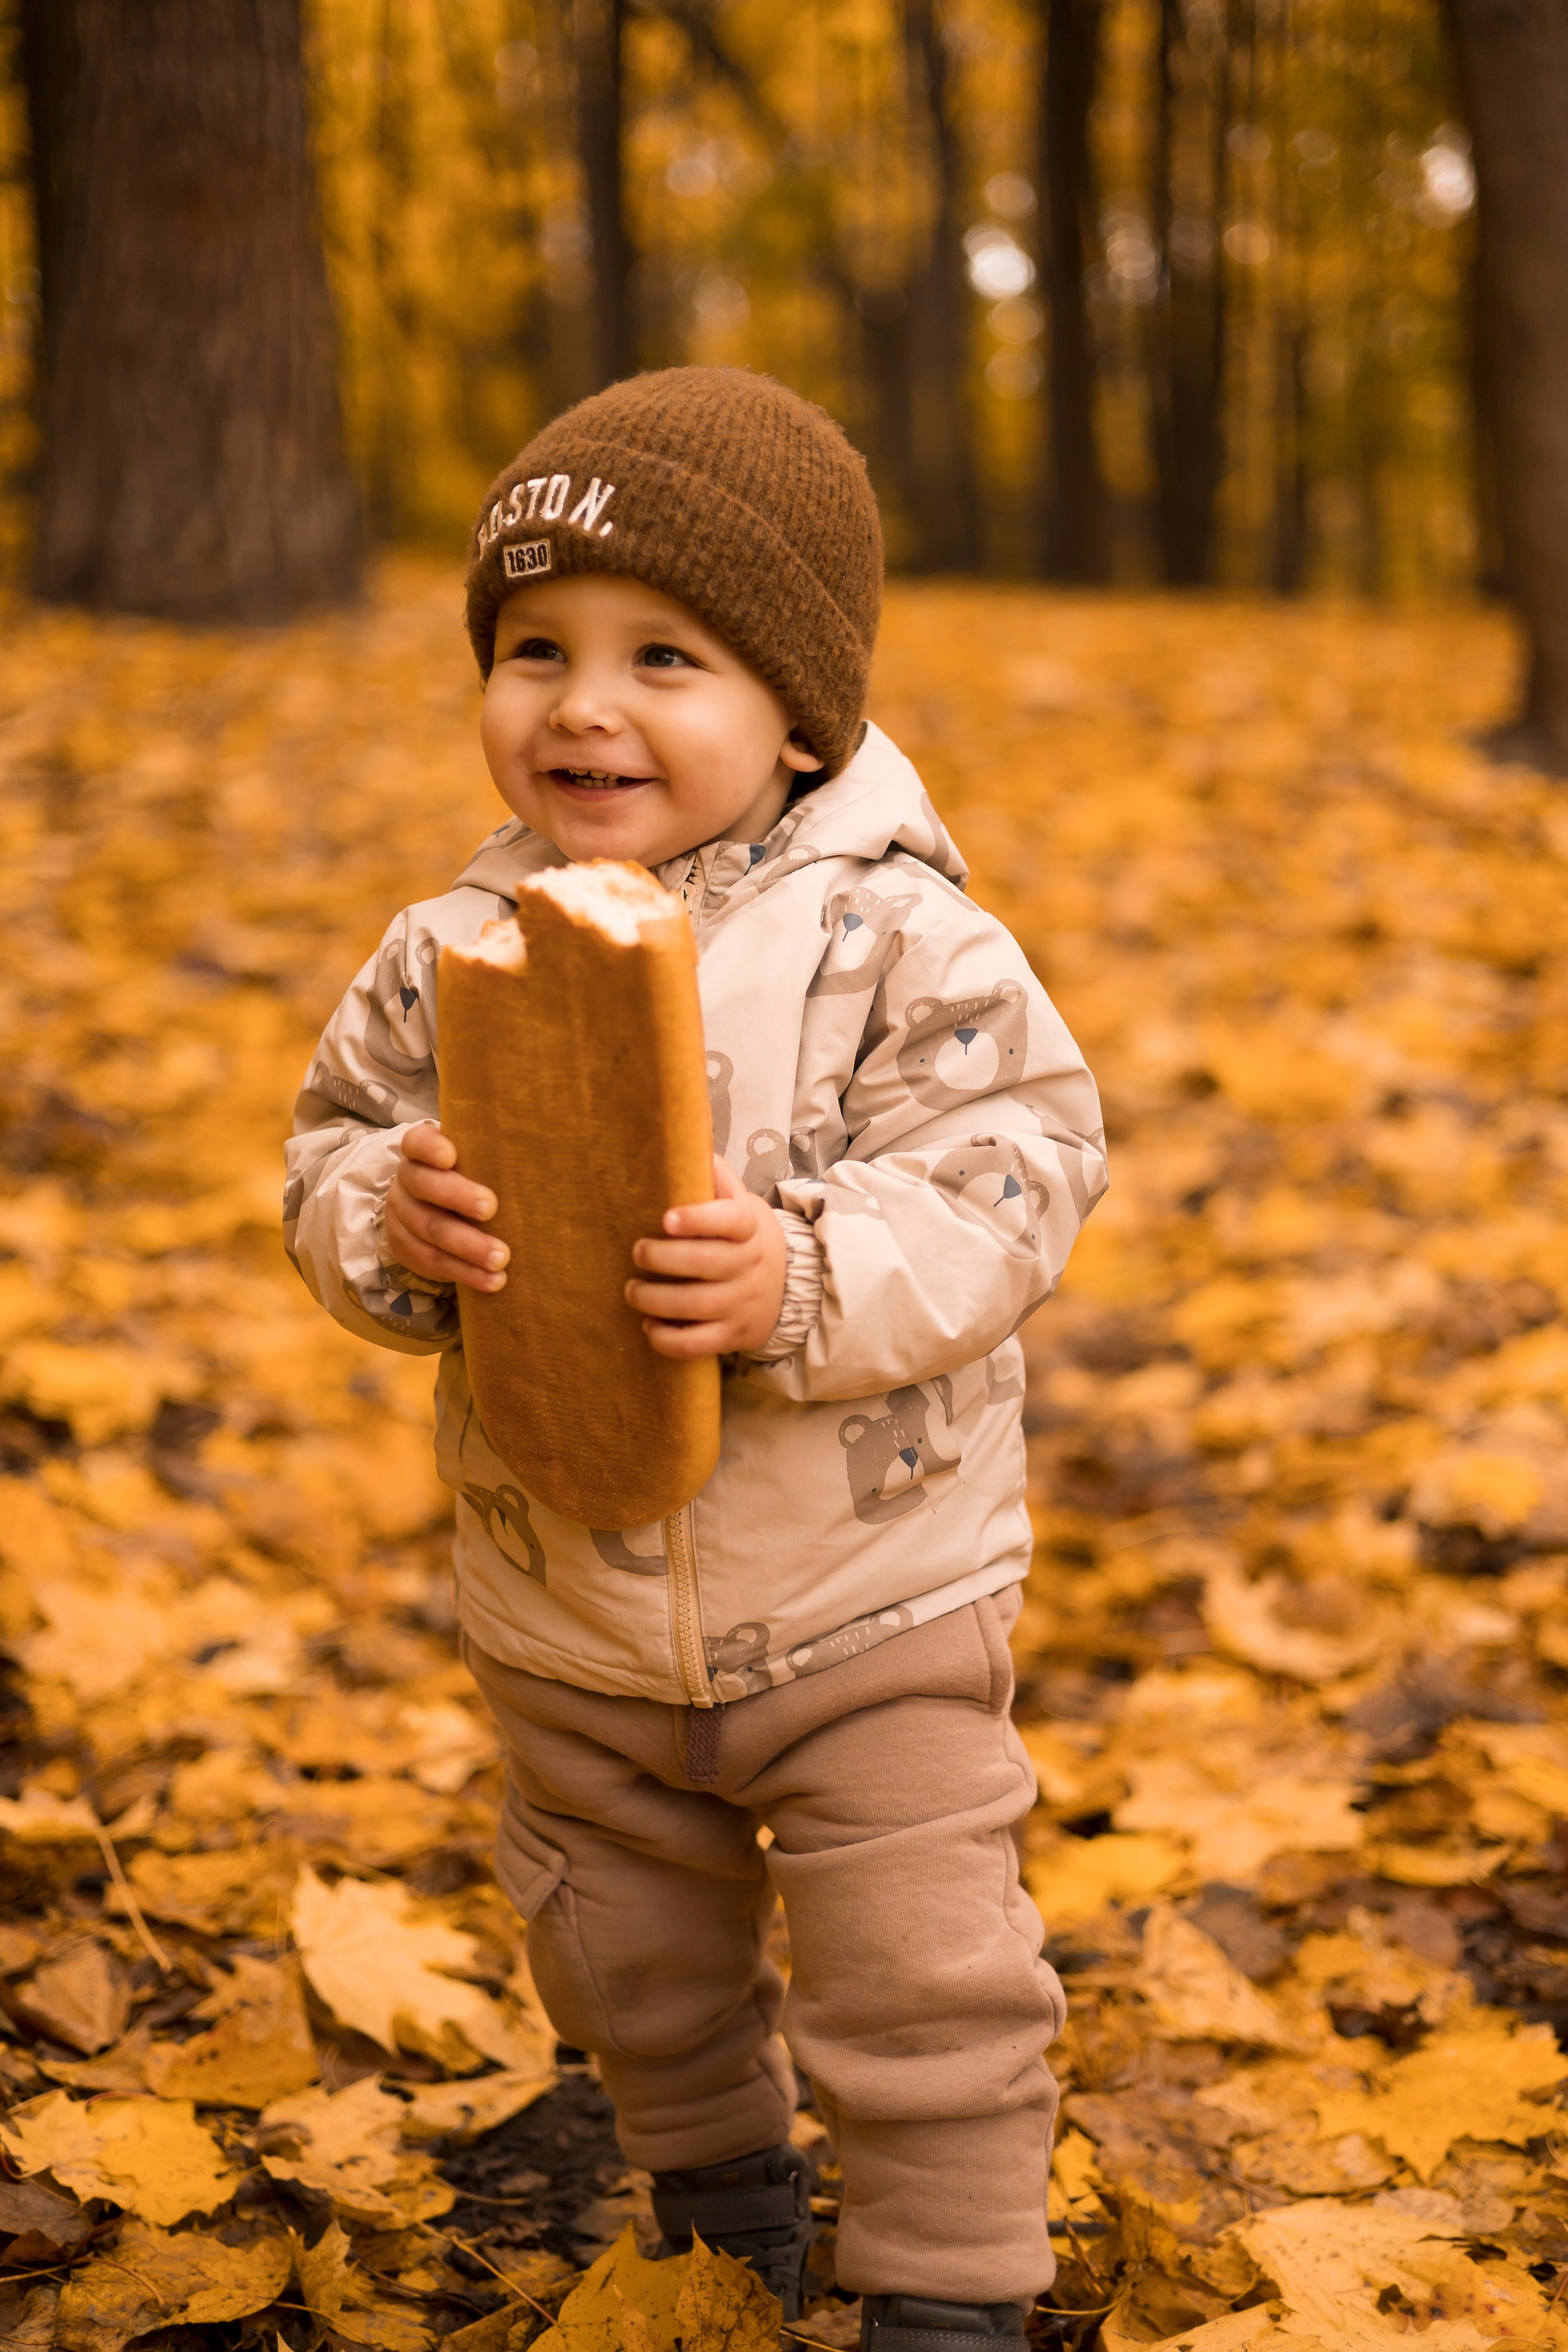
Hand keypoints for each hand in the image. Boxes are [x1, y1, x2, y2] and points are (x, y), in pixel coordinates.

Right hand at [384, 1123, 508, 1292]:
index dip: (430, 1148)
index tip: (450, 1156)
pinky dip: (464, 1273)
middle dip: (458, 1197)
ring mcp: (401, 1214)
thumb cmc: (475, 1178)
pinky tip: (492, 1280)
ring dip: (467, 1247)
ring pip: (430, 1230)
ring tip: (501, 1259)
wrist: (444, 1210)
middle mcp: (407, 1179)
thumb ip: (497, 1156)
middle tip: (490, 1208)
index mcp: (422, 1150)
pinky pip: (432, 1262)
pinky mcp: (404, 1247)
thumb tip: (546, 1155)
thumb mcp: (480, 1160)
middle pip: (425, 1186)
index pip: (418, 1142)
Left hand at [627, 1156, 786, 1357]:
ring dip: (654, 1299)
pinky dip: (667, 1338)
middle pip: (705, 1264)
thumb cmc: (747, 1239)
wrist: (790, 1288)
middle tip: (637, 1250)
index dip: (698, 1219)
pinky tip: (649, 1324)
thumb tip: (690, 1131)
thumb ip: (717, 1177)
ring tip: (631, 1290)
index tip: (667, 1218)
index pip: (729, 1221)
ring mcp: (740, 1304)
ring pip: (694, 1305)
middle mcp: (747, 1267)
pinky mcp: (732, 1336)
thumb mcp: (742, 1204)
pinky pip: (696, 1344)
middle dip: (662, 1258)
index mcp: (748, 1229)